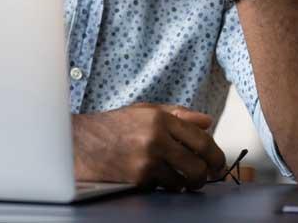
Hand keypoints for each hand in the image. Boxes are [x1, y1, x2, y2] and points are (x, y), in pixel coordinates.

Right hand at [72, 102, 226, 191]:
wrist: (80, 142)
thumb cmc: (113, 126)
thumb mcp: (144, 111)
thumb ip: (178, 115)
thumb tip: (207, 122)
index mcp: (160, 118)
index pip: (201, 139)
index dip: (215, 155)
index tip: (217, 164)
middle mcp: (156, 138)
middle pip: (198, 165)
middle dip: (204, 175)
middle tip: (203, 177)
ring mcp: (147, 160)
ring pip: (183, 180)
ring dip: (184, 183)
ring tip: (179, 179)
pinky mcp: (138, 178)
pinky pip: (163, 187)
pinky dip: (163, 186)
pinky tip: (155, 178)